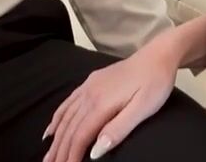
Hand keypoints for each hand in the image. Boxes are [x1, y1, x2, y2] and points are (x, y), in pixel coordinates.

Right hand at [43, 41, 178, 161]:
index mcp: (101, 104)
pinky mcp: (91, 82)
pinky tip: (51, 129)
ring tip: (47, 156)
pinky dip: (57, 118)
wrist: (158, 54)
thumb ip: (118, 129)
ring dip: (55, 139)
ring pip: (66, 117)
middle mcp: (89, 95)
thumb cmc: (155, 83)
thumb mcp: (143, 108)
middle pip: (69, 128)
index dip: (71, 155)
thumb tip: (95, 151)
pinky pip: (68, 102)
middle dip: (59, 151)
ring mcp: (89, 87)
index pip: (80, 136)